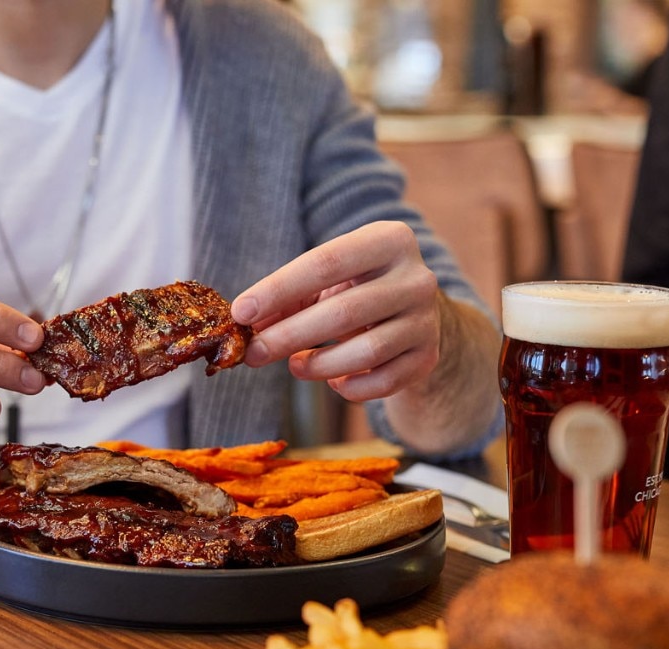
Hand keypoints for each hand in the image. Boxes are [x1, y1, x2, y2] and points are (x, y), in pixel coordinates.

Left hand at [232, 221, 443, 402]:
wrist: (414, 315)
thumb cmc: (357, 290)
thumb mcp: (327, 282)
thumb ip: (288, 298)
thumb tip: (246, 323)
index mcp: (388, 241)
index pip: (325, 262)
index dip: (278, 289)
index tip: (241, 312)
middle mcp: (416, 278)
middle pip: (343, 311)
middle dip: (289, 336)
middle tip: (253, 353)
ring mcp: (426, 320)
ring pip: (366, 351)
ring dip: (319, 365)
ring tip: (295, 366)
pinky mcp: (428, 357)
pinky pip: (383, 381)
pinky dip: (351, 387)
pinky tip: (334, 380)